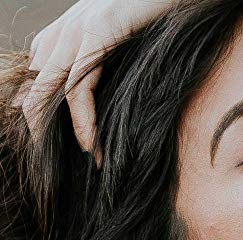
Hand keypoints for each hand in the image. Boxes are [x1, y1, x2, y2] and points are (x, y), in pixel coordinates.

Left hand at [20, 0, 174, 166]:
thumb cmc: (154, 20)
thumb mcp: (119, 46)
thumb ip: (98, 65)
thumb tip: (88, 99)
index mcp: (65, 32)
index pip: (37, 80)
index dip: (40, 115)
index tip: (55, 146)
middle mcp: (63, 30)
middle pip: (36, 89)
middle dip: (41, 129)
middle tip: (54, 164)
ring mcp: (76, 31)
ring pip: (49, 92)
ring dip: (64, 134)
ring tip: (82, 161)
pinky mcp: (95, 35)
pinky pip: (79, 89)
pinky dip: (83, 123)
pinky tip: (91, 146)